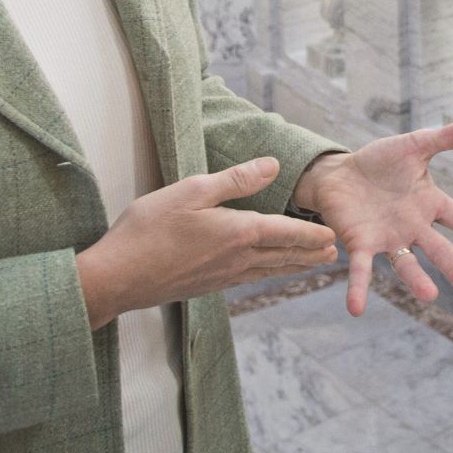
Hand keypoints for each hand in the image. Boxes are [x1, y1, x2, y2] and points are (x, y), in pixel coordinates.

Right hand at [75, 156, 337, 329]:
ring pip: (268, 270)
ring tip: (311, 264)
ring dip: (293, 266)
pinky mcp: (206, 286)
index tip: (335, 235)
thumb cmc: (149, 229)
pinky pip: (248, 278)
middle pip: (284, 256)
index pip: (287, 232)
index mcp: (238, 233)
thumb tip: (273, 165)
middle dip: (311, 253)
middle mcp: (237, 259)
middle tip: (335, 253)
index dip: (312, 233)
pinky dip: (267, 273)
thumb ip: (235, 180)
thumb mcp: (191, 191)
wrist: (117, 277)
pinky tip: (264, 272)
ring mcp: (222, 277)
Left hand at [292, 117, 452, 315]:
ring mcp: (388, 239)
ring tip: (430, 297)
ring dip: (417, 281)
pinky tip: (357, 308)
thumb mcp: (416, 145)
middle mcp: (413, 227)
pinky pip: (362, 269)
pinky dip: (359, 288)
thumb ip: (450, 137)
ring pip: (406, 264)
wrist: (338, 174)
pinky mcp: (360, 244)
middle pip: (440, 250)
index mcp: (430, 204)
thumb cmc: (380, 162)